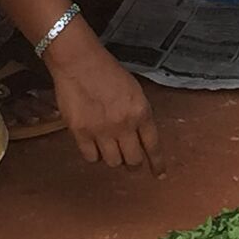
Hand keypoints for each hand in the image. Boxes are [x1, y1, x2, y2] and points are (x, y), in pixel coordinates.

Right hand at [48, 20, 164, 171]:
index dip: (156, 164)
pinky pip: (91, 157)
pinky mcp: (81, 133)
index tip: (159, 175)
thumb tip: (141, 138)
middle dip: (133, 163)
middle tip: (129, 160)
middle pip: (133, 160)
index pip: (153, 146)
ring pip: (113, 162)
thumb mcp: (134, 91)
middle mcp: (124, 125)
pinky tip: (93, 144)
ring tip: (109, 147)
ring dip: (113, 158)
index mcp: (141, 112)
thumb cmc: (107, 72)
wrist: (79, 63)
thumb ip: (139, 115)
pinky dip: (94, 155)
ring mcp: (101, 130)